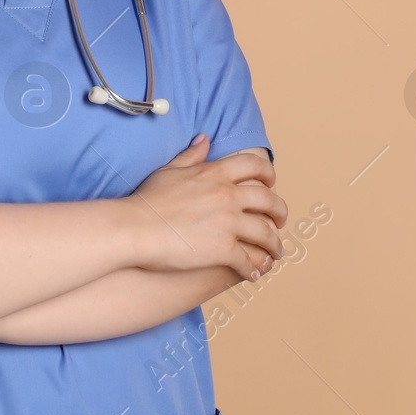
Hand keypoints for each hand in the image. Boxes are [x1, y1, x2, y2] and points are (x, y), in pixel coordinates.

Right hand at [127, 134, 286, 278]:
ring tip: (276, 253)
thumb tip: (204, 140)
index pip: (255, 166)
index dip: (269, 174)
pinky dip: (256, 268)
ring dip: (274, 245)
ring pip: (266, 233)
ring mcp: (228, 223)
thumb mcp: (170, 170)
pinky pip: (249, 260)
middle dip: (280, 212)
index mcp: (216, 173)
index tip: (272, 185)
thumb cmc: (147, 200)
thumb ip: (191, 155)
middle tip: (280, 221)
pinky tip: (255, 274)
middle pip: (269, 201)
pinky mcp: (223, 249)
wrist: (134, 228)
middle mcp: (228, 195)